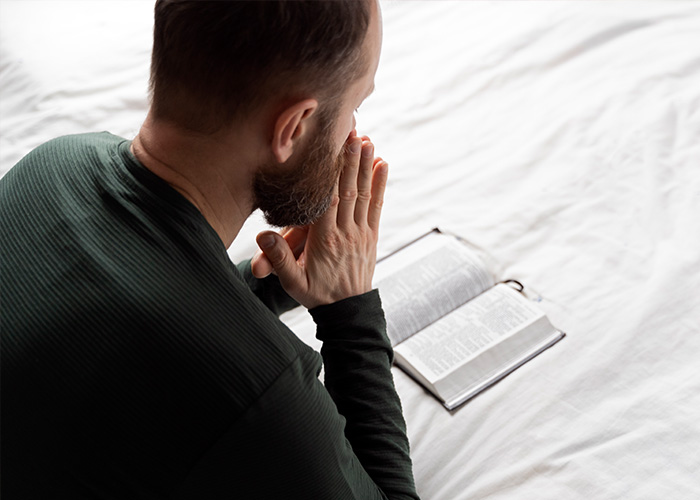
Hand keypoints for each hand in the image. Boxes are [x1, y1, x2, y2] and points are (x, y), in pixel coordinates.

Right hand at [253, 135, 387, 308]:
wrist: (348, 312)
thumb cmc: (317, 294)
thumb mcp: (293, 282)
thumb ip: (279, 259)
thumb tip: (261, 236)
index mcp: (325, 241)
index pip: (329, 200)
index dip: (331, 173)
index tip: (331, 150)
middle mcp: (346, 233)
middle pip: (348, 191)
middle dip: (350, 160)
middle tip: (352, 132)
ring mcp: (361, 233)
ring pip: (364, 194)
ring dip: (366, 166)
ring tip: (367, 140)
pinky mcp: (371, 236)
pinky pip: (376, 206)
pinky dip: (380, 184)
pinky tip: (382, 164)